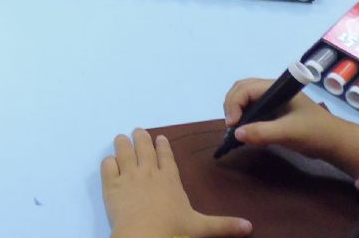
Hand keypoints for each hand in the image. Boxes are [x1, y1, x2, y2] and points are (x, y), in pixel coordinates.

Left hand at [101, 129, 251, 237]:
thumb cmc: (174, 230)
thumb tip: (251, 227)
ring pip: (123, 150)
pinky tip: (109, 161)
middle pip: (143, 147)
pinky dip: (109, 162)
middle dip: (140, 137)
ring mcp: (128, 176)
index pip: (166, 155)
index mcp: (170, 178)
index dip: (162, 145)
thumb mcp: (202, 228)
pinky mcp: (111, 185)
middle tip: (137, 131)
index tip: (159, 137)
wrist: (144, 236)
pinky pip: (107, 166)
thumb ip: (224, 225)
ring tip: (121, 138)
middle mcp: (149, 172)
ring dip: (122, 143)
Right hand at [223, 78, 358, 177]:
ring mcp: (272, 100)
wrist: (336, 143)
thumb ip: (263, 132)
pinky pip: (251, 110)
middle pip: (241, 90)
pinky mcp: (273, 112)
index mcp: (276, 88)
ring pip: (244, 99)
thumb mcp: (289, 133)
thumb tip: (236, 133)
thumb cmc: (315, 133)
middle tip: (231, 126)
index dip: (234, 104)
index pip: (245, 88)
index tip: (233, 125)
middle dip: (232, 105)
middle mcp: (271, 90)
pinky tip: (244, 131)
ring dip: (236, 111)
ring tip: (236, 129)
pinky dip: (243, 118)